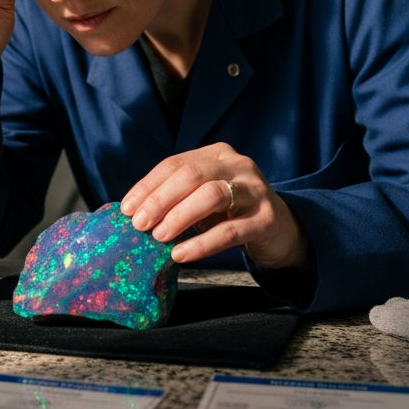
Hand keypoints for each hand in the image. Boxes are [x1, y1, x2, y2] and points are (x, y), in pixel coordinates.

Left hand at [119, 143, 307, 269]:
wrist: (282, 230)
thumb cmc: (233, 214)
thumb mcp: (205, 198)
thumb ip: (177, 198)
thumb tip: (134, 214)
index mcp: (217, 154)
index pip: (174, 164)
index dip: (147, 186)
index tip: (126, 209)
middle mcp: (238, 164)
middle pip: (191, 175)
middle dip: (159, 200)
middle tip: (139, 224)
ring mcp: (255, 189)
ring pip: (211, 195)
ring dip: (179, 216)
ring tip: (159, 237)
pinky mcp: (267, 218)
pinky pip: (229, 230)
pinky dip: (201, 243)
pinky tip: (182, 254)